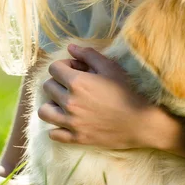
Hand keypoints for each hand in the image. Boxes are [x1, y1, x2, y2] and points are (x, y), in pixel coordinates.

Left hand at [38, 44, 155, 148]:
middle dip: (58, 82)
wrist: (140, 122)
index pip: (53, 68)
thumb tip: (71, 47)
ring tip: (64, 104)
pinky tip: (67, 122)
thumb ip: (89, 55)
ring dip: (52, 104)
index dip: (64, 66)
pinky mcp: (76, 138)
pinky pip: (53, 133)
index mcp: (77, 82)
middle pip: (48, 87)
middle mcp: (69, 102)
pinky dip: (56, 127)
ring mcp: (71, 122)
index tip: (75, 70)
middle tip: (74, 86)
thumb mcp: (111, 68)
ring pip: (44, 111)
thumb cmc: (127, 91)